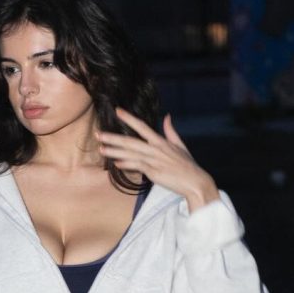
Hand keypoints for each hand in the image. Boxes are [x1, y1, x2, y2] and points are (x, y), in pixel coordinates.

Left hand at [97, 108, 219, 210]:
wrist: (195, 181)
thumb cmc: (188, 165)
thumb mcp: (180, 145)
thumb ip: (171, 131)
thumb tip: (167, 116)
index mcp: (161, 142)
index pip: (142, 126)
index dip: (129, 118)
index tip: (118, 111)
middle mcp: (156, 149)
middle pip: (130, 141)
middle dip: (113, 137)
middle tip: (98, 134)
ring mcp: (154, 160)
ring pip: (130, 154)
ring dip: (114, 151)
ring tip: (101, 149)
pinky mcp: (154, 172)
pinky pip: (137, 166)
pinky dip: (126, 164)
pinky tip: (115, 163)